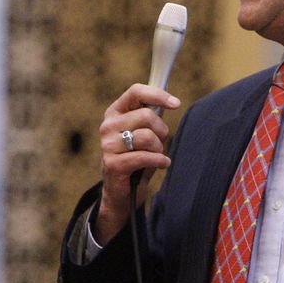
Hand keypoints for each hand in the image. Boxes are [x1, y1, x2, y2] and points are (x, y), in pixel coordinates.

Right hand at [96, 84, 180, 244]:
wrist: (123, 190)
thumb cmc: (138, 156)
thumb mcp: (145, 132)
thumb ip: (153, 116)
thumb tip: (171, 102)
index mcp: (115, 112)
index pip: (135, 92)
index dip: (158, 95)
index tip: (176, 104)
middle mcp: (108, 126)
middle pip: (147, 116)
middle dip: (161, 131)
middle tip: (159, 143)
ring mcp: (107, 145)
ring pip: (147, 136)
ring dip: (159, 148)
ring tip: (156, 155)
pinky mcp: (112, 164)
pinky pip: (145, 156)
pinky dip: (159, 160)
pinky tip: (162, 163)